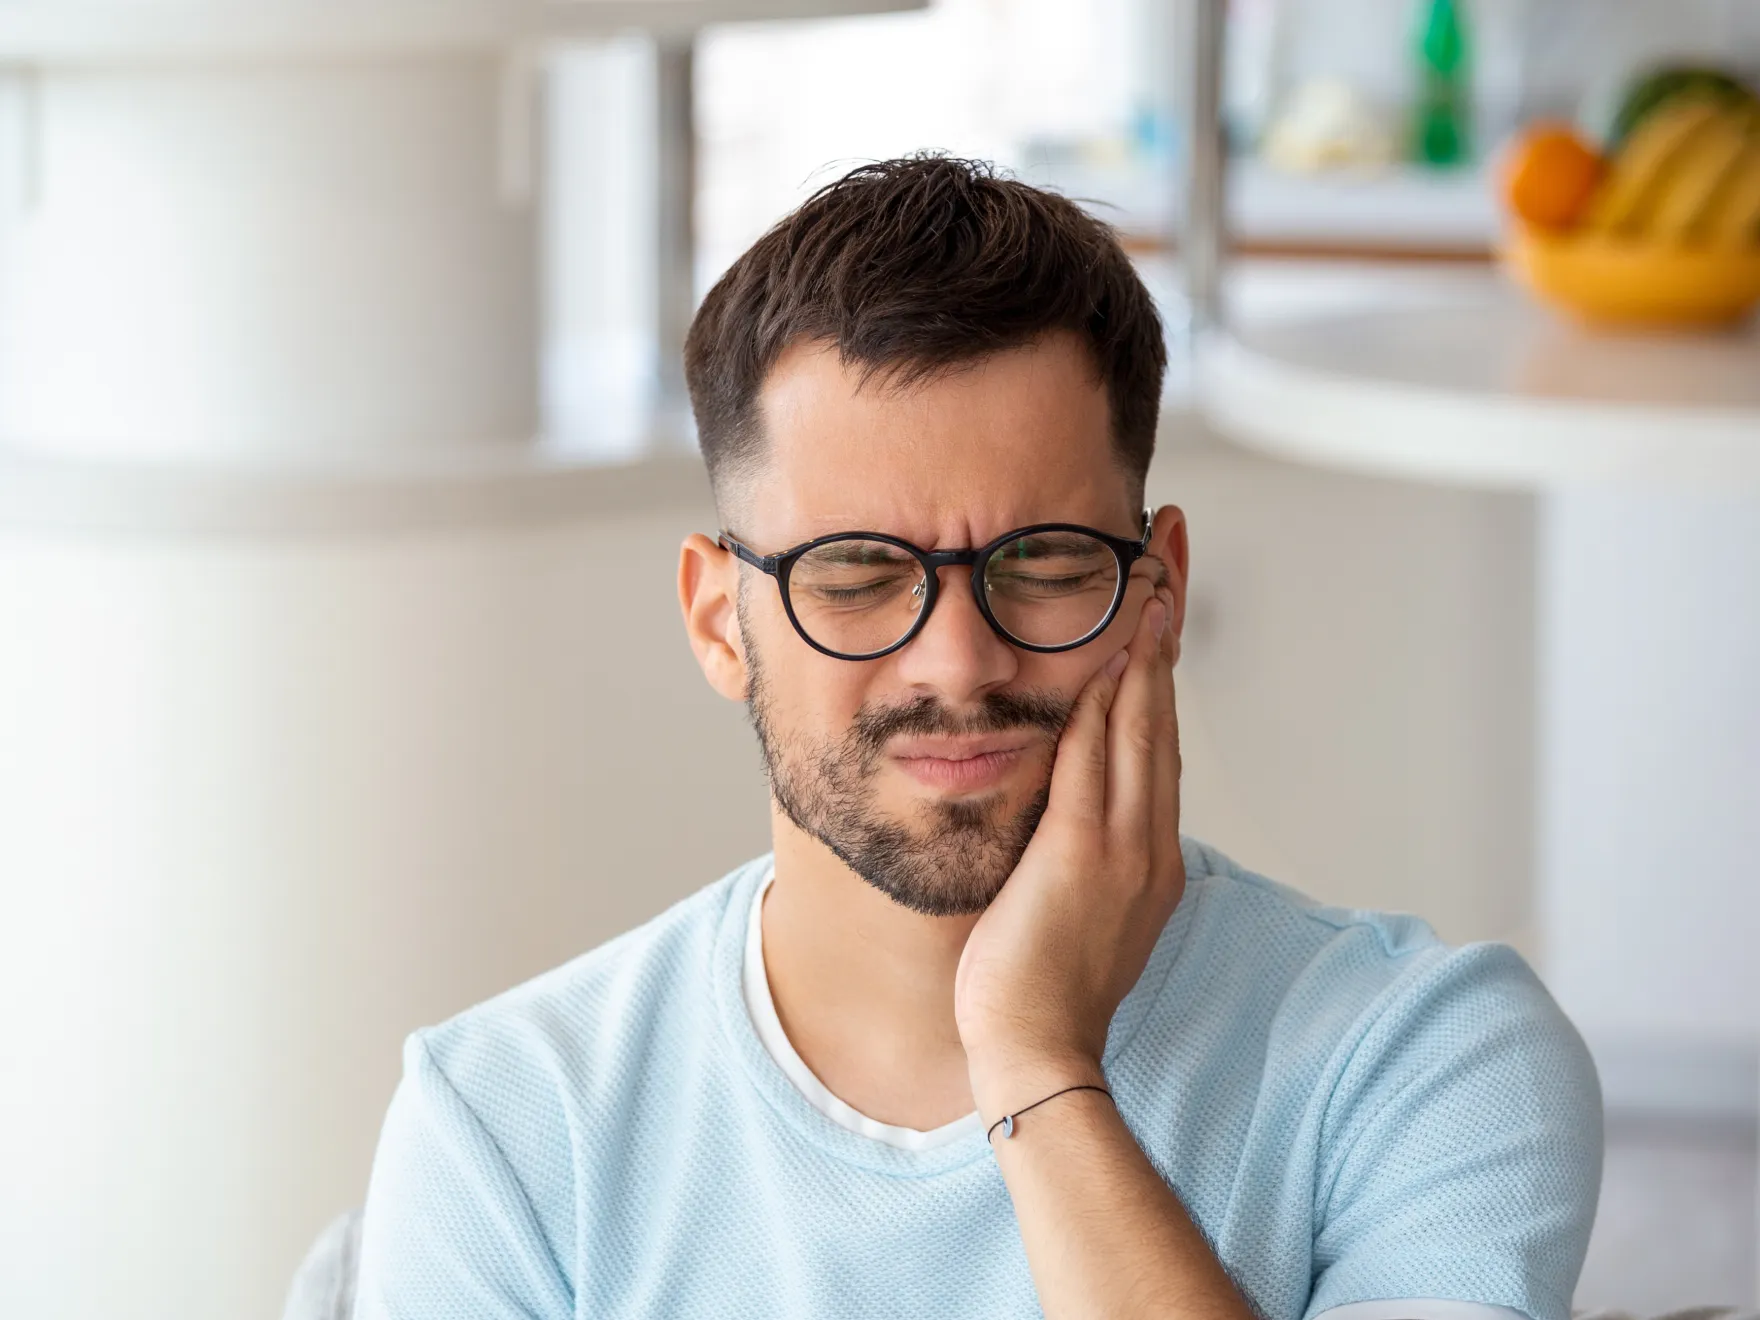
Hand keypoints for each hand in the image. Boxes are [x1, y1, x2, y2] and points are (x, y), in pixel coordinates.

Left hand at [954, 576, 1184, 1120]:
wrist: (1036, 1048)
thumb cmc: (1039, 984)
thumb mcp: (1072, 903)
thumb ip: (1078, 847)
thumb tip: (1064, 807)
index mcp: (1148, 854)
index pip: (1157, 741)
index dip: (1161, 668)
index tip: (1160, 607)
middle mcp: (1148, 841)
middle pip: (1162, 716)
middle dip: (1166, 633)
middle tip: (1167, 558)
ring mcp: (1124, 847)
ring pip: (1141, 727)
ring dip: (1146, 648)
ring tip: (1150, 578)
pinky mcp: (1084, 854)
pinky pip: (1098, 762)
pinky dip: (1109, 702)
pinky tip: (1112, 652)